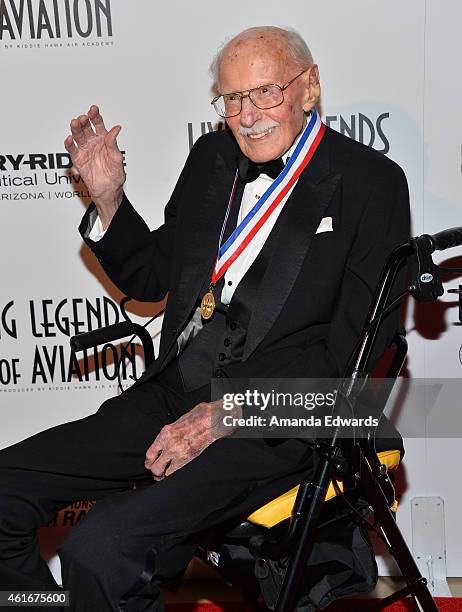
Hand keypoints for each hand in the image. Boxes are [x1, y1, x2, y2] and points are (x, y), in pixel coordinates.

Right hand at [64, 105, 125, 228]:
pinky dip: (69, 143)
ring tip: (75, 123)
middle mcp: (93, 142)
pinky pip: (72, 149)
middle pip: (86, 127)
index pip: (98, 124)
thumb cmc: (115, 175)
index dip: (95, 116)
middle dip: (84, 121)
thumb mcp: (117, 159)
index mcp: (105, 140)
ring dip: (76, 128)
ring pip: (78, 135)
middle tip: (83, 118)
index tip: (93, 109)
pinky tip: (70, 139)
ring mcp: (85, 150)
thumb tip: (117, 128)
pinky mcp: (78, 159)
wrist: (108, 191)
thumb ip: (114, 143)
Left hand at [144, 399, 238, 479]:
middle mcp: (169, 444)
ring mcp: (179, 452)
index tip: (151, 464)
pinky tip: (177, 472)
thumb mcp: (178, 422)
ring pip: (165, 474)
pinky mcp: (189, 458)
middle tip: (158, 473)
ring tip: (167, 475)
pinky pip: (177, 473)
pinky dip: (175, 475)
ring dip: (165, 476)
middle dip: (156, 472)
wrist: (211, 419)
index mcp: (165, 433)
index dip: (149, 462)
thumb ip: (170, 434)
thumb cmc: (198, 417)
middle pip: (154, 467)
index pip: (150, 454)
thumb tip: (166, 442)